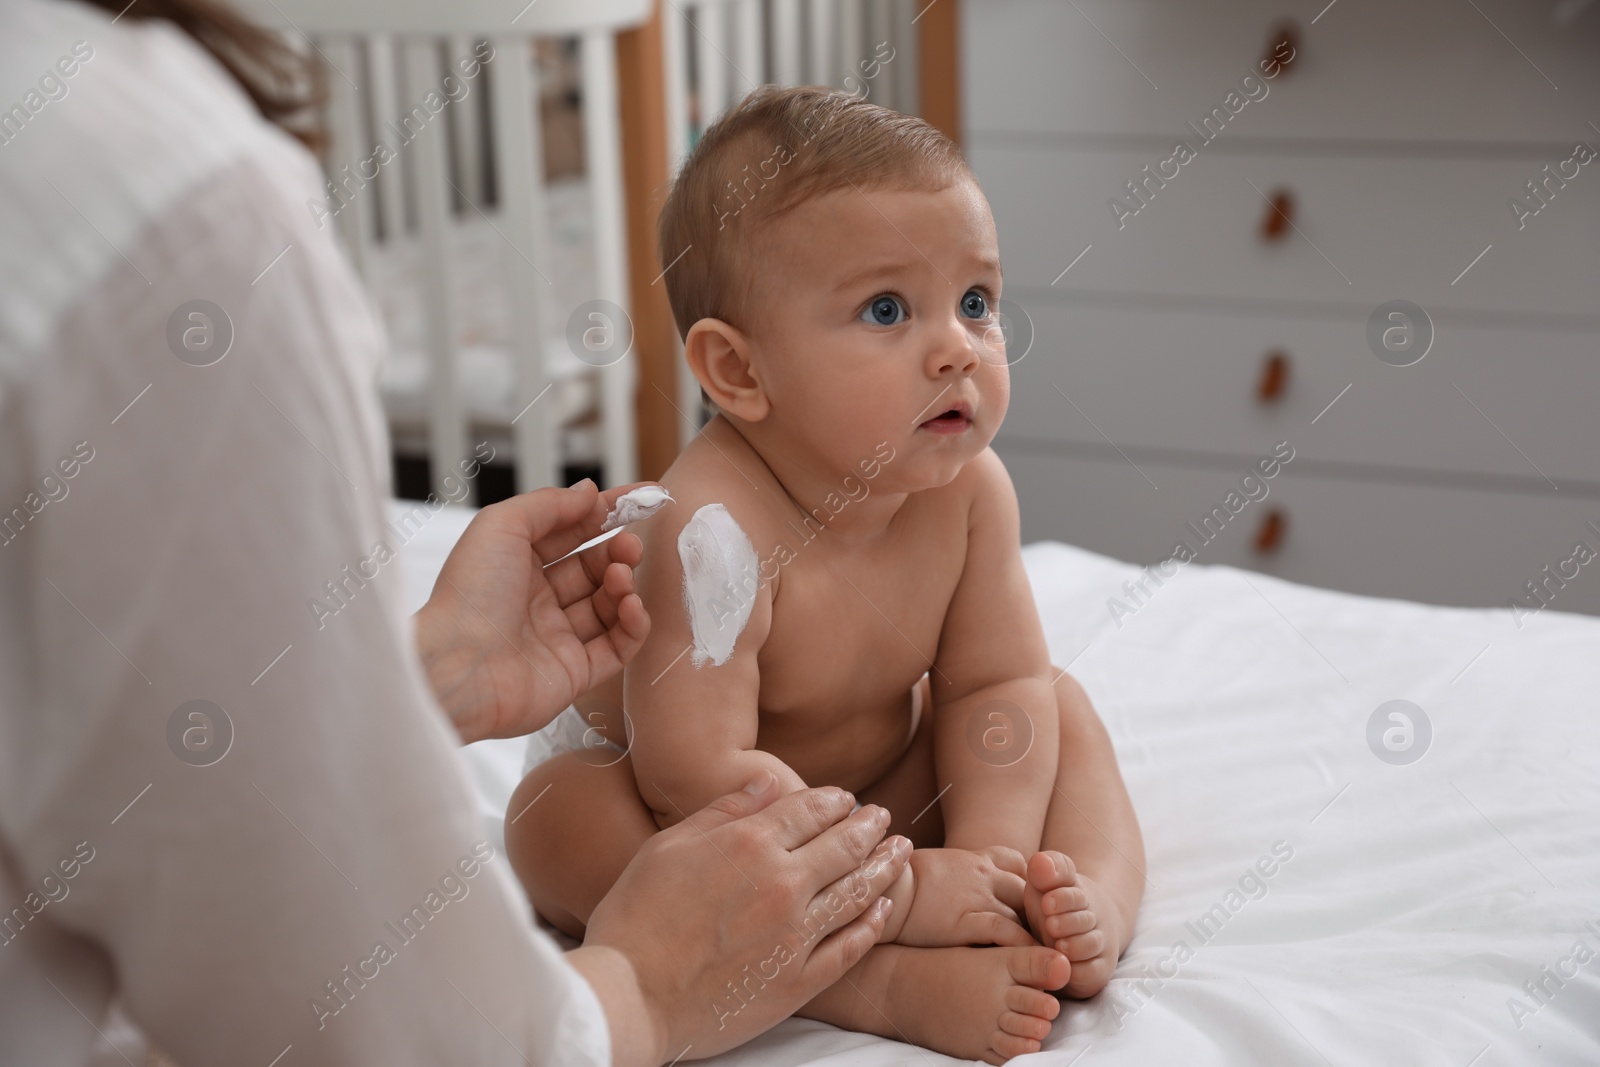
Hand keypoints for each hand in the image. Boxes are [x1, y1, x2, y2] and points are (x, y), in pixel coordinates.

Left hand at [413, 479, 651, 743]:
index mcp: (516, 563)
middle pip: (593, 568)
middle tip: (630, 545)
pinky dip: (632, 626)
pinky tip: (631, 606)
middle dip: (617, 551)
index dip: (606, 513)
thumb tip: (588, 492)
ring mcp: (556, 637)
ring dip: (623, 585)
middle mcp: (536, 600)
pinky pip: (617, 647)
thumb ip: (548, 504)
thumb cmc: (469, 596)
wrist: (458, 669)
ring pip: (607, 605)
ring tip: (621, 576)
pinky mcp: (574, 673)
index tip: (643, 498)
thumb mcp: (501, 525)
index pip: (571, 531)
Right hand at [569, 774, 912, 1065]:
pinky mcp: (798, 980)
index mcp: (748, 844)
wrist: (628, 996)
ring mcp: (795, 935)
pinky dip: (872, 924)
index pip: (809, 810)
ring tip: (901, 851)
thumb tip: (768, 781)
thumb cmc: (635, 918)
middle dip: (869, 826)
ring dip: (884, 867)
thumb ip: (723, 811)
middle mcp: (782, 884)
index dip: (834, 801)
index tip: (847, 798)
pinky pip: (850, 948)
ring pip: (857, 892)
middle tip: (883, 817)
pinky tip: (884, 909)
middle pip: (844, 846)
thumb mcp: (667, 846)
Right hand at [893, 846, 1035, 947]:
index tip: (1035, 905)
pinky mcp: (966, 920)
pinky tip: (1029, 960)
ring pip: (1022, 913)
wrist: (883, 888)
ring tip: (1046, 954)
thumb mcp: (935, 867)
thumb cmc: (901, 881)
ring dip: (1036, 933)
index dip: (1030, 884)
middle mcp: (982, 874)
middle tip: (1050, 935)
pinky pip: (1006, 931)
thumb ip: (957, 874)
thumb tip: (958, 888)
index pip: (1018, 863)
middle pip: (1028, 890)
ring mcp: (976, 896)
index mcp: (975, 859)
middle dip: (1040, 912)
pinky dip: (1022, 945)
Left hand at [1023, 853, 1128, 997]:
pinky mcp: (1097, 970)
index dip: (1062, 898)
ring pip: (1091, 945)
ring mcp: (1097, 944)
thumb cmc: (1049, 906)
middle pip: (1083, 919)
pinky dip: (1080, 971)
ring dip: (1075, 945)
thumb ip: (1042, 870)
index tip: (1047, 902)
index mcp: (1077, 893)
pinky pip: (1092, 973)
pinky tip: (1064, 968)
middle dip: (1068, 922)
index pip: (1074, 892)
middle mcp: (1092, 918)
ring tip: (1059, 945)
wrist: (1075, 933)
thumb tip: (1040, 861)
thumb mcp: (1042, 884)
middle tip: (1051, 925)